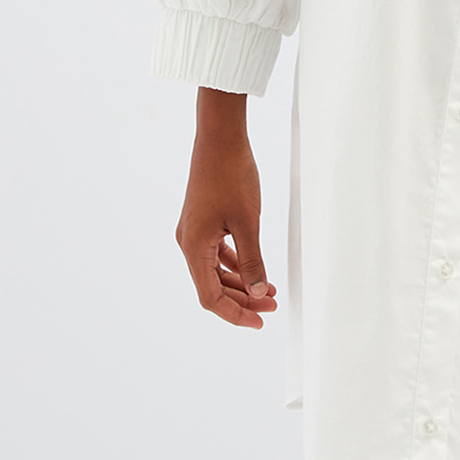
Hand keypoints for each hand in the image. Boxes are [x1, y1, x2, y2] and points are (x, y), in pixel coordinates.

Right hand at [175, 88, 277, 328]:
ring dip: (240, 282)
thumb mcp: (248, 221)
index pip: (210, 297)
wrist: (220, 137)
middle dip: (243, 299)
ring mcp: (193, 231)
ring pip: (215, 269)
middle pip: (212, 286)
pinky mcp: (201, 220)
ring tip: (269, 289)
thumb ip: (253, 261)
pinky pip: (216, 252)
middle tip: (272, 305)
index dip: (235, 314)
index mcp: (193, 247)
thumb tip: (259, 293)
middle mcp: (188, 243)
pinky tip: (254, 269)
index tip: (259, 322)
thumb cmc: (232, 175)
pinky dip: (235, 263)